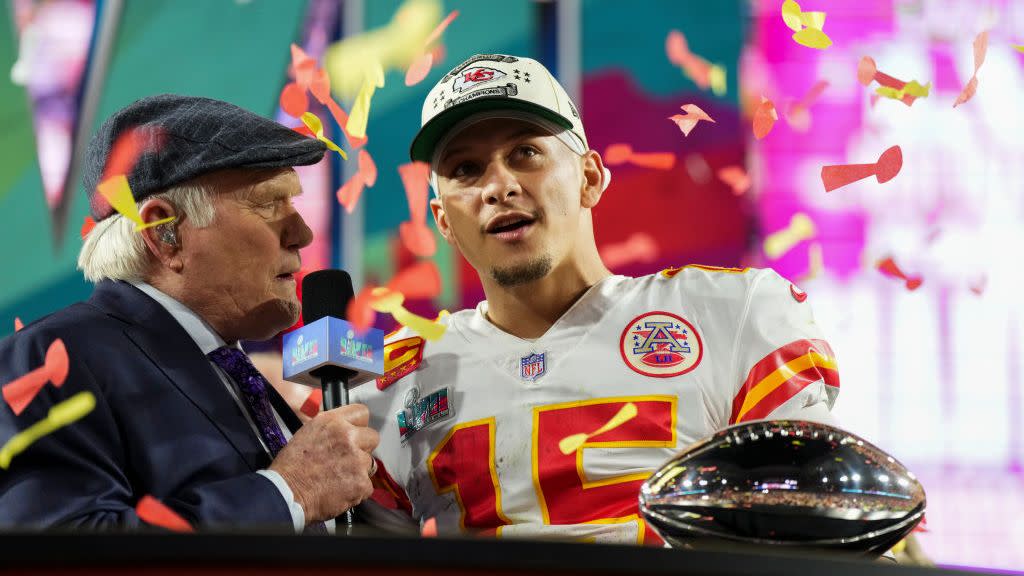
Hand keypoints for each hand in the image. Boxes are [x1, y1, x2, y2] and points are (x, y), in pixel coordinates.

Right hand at [269, 403, 378, 522]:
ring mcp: (356, 460)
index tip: (356, 433)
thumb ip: (331, 429)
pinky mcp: (360, 482)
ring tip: (339, 478)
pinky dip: (357, 491)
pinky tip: (341, 490)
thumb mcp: (308, 433)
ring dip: (359, 471)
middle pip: (372, 437)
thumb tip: (344, 430)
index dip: (359, 425)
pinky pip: (367, 485)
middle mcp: (347, 437)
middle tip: (348, 459)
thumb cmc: (291, 467)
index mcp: (333, 422)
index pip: (361, 413)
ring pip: (370, 463)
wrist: (286, 493)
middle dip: (363, 448)